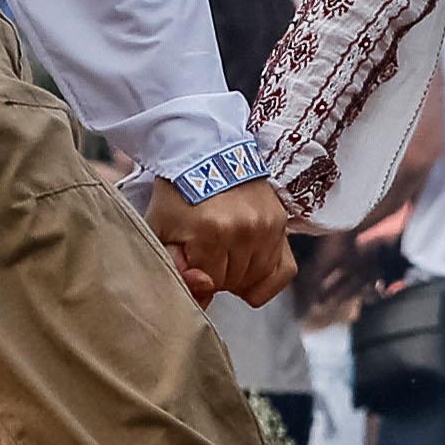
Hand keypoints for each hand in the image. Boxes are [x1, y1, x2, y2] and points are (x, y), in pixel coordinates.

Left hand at [149, 175, 295, 308]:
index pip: (210, 283)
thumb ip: (172, 266)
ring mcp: (267, 228)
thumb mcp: (160, 228)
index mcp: (211, 232)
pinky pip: (284, 271)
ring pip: (256, 279)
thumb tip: (203, 290)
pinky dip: (268, 279)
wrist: (209, 154)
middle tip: (207, 253)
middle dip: (217, 275)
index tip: (190, 257)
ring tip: (226, 255)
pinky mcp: (281, 224)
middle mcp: (244, 230)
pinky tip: (251, 270)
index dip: (197, 275)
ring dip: (240, 276)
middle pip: (233, 282)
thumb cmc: (179, 195)